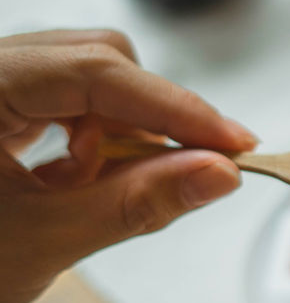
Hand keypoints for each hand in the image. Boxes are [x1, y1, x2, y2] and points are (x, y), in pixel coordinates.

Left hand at [0, 29, 256, 302]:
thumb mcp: (41, 242)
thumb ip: (137, 203)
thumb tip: (221, 174)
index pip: (94, 71)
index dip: (175, 107)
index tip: (236, 144)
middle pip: (93, 60)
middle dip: (147, 116)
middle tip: (194, 170)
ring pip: (82, 79)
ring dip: (118, 131)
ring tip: (111, 188)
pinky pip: (57, 103)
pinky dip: (88, 141)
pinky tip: (77, 183)